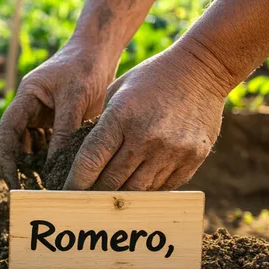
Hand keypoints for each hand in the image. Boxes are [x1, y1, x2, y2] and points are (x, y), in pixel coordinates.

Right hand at [0, 38, 117, 188]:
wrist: (100, 50)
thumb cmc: (84, 67)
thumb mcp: (74, 99)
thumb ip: (64, 132)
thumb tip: (55, 167)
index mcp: (26, 97)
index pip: (9, 131)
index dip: (7, 157)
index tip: (12, 180)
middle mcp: (31, 107)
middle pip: (19, 142)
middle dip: (23, 165)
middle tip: (33, 189)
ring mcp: (44, 114)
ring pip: (35, 145)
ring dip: (40, 164)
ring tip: (49, 185)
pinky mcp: (59, 119)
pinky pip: (51, 143)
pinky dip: (54, 157)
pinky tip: (63, 172)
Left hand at [64, 42, 228, 190]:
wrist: (203, 69)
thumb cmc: (152, 78)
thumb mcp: (118, 91)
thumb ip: (102, 125)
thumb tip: (86, 161)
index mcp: (121, 116)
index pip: (90, 160)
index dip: (75, 181)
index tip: (66, 192)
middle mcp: (146, 137)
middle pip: (111, 181)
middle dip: (94, 193)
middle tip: (83, 200)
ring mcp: (172, 150)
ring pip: (137, 190)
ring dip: (120, 196)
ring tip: (108, 198)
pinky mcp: (193, 158)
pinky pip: (163, 187)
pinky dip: (147, 191)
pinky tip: (137, 188)